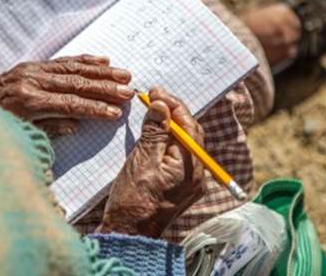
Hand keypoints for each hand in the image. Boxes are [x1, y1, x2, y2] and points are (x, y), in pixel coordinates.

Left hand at [0, 55, 133, 135]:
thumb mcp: (19, 132)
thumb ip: (49, 128)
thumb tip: (76, 125)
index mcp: (28, 102)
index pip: (70, 104)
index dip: (94, 108)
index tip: (115, 113)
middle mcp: (32, 81)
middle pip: (75, 83)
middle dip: (104, 88)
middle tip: (128, 92)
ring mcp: (33, 70)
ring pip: (73, 68)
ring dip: (100, 71)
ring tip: (123, 74)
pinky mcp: (32, 64)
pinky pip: (62, 60)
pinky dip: (84, 60)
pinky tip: (102, 60)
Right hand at [97, 87, 205, 237]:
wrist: (128, 232)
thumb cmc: (133, 200)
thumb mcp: (142, 160)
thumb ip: (155, 131)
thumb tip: (161, 105)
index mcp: (191, 167)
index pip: (189, 126)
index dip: (173, 105)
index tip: (156, 92)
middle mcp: (196, 174)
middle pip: (189, 134)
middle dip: (172, 113)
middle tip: (153, 97)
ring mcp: (189, 181)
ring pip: (182, 143)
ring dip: (169, 125)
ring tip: (151, 111)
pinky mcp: (178, 185)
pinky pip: (176, 155)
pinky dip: (166, 140)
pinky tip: (152, 133)